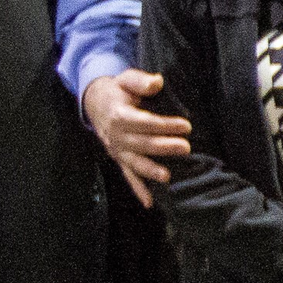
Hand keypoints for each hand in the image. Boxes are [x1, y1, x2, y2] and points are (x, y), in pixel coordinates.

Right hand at [83, 69, 191, 208]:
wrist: (96, 103)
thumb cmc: (119, 90)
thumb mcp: (127, 79)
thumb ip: (141, 81)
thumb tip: (157, 82)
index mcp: (119, 115)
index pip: (145, 122)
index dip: (164, 125)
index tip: (186, 125)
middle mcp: (116, 135)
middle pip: (142, 143)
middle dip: (164, 147)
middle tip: (186, 148)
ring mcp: (117, 150)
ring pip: (134, 162)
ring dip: (150, 170)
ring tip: (167, 176)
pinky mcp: (119, 159)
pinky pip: (128, 176)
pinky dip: (138, 190)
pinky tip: (150, 203)